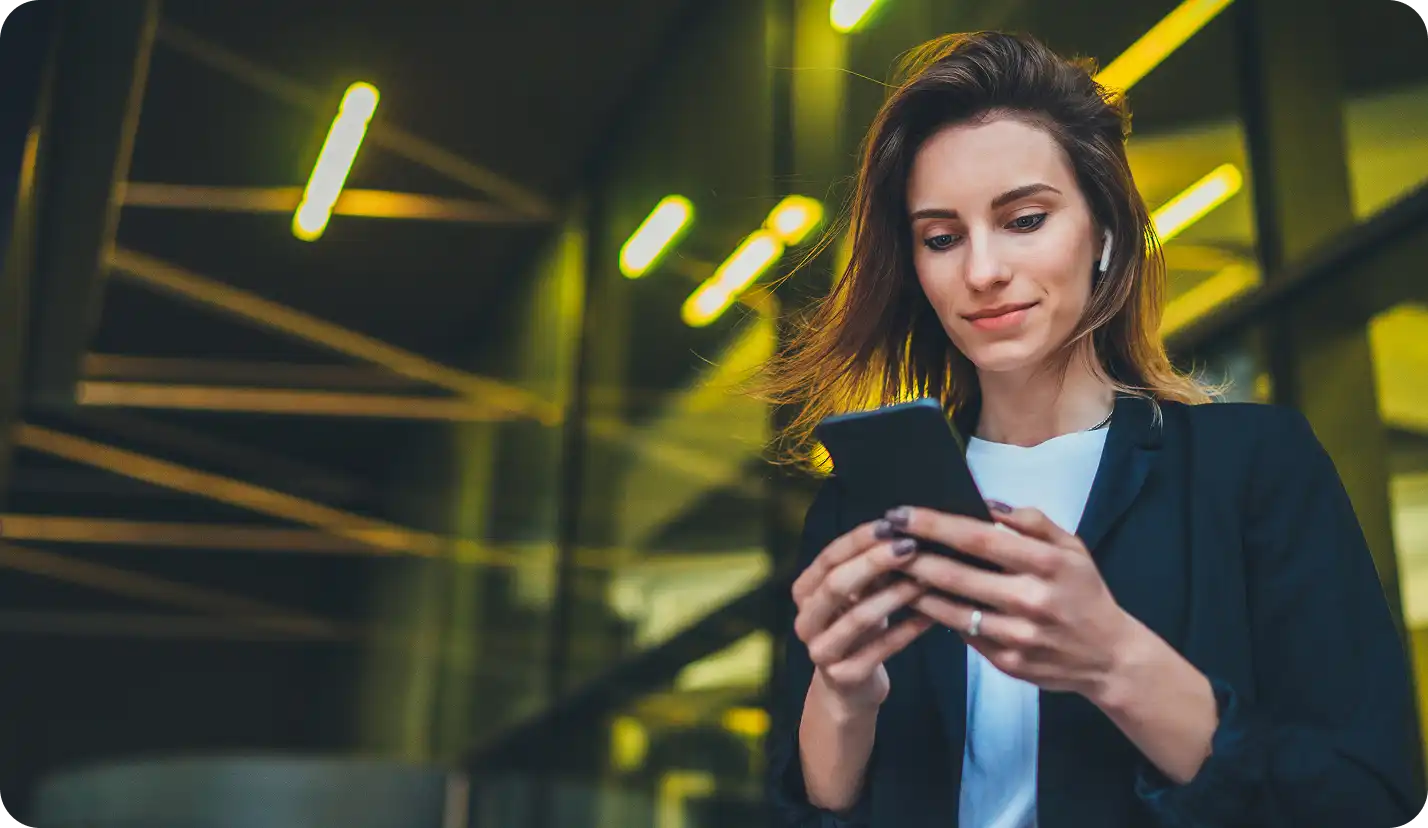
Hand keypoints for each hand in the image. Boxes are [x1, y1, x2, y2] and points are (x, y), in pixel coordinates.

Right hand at [792, 518, 936, 712]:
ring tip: (928, 578)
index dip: (859, 540)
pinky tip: (933, 616)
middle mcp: (805, 621)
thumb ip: (870, 568)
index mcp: (804, 593)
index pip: (828, 558)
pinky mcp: (844, 676)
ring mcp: (821, 651)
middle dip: (874, 563)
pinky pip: (881, 649)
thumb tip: (902, 530)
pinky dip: (908, 630)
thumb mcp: (858, 595)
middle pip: (836, 585)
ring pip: (859, 617)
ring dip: (897, 594)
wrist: (849, 687)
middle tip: (910, 547)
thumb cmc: (857, 627)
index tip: (892, 524)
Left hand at [888, 503, 1136, 698]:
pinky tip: (917, 600)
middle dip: (913, 555)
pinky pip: (963, 634)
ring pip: (951, 610)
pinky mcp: (1007, 662)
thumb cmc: (1085, 593)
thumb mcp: (1072, 548)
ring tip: (889, 570)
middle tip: (882, 539)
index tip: (902, 513)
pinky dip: (937, 616)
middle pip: (957, 575)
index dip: (935, 525)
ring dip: (915, 589)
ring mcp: (1017, 636)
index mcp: (1047, 565)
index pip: (979, 539)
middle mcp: (1031, 601)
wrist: (1108, 657)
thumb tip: (987, 504)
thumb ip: (1033, 523)